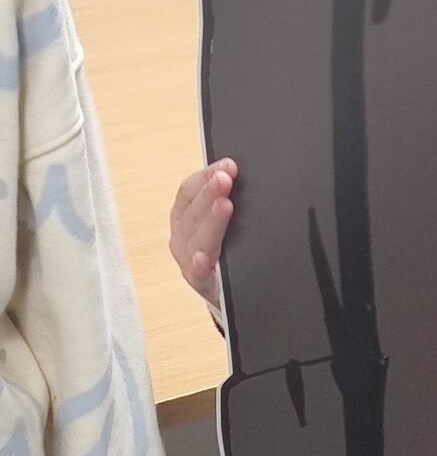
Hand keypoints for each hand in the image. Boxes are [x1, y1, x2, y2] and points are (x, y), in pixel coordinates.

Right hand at [170, 159, 236, 305]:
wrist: (222, 291)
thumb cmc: (221, 251)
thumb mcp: (218, 223)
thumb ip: (222, 199)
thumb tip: (234, 171)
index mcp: (183, 216)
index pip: (189, 190)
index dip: (206, 175)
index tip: (228, 164)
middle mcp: (182, 236)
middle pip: (193, 211)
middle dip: (210, 192)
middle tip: (226, 178)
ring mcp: (187, 259)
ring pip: (197, 238)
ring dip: (211, 220)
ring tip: (224, 205)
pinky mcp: (200, 282)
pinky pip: (197, 273)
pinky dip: (198, 264)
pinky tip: (202, 257)